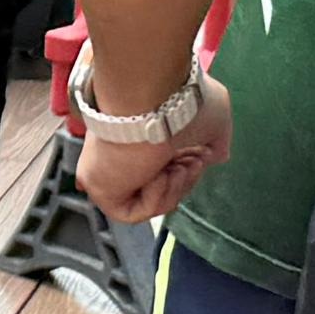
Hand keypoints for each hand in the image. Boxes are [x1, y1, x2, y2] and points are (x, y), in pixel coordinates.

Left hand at [77, 75, 229, 222]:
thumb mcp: (213, 120)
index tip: (203, 154)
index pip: (164, 165)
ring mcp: (108, 168)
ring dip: (174, 189)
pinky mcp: (98, 187)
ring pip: (147, 200)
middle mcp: (121, 150)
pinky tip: (158, 176)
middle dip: (184, 179)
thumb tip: (215, 157)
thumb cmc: (182, 101)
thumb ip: (215, 142)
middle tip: (193, 161)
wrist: (154, 100)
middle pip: (158, 185)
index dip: (189, 167)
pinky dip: (155, 200)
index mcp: (141, 133)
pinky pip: (131, 213)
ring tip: (177, 167)